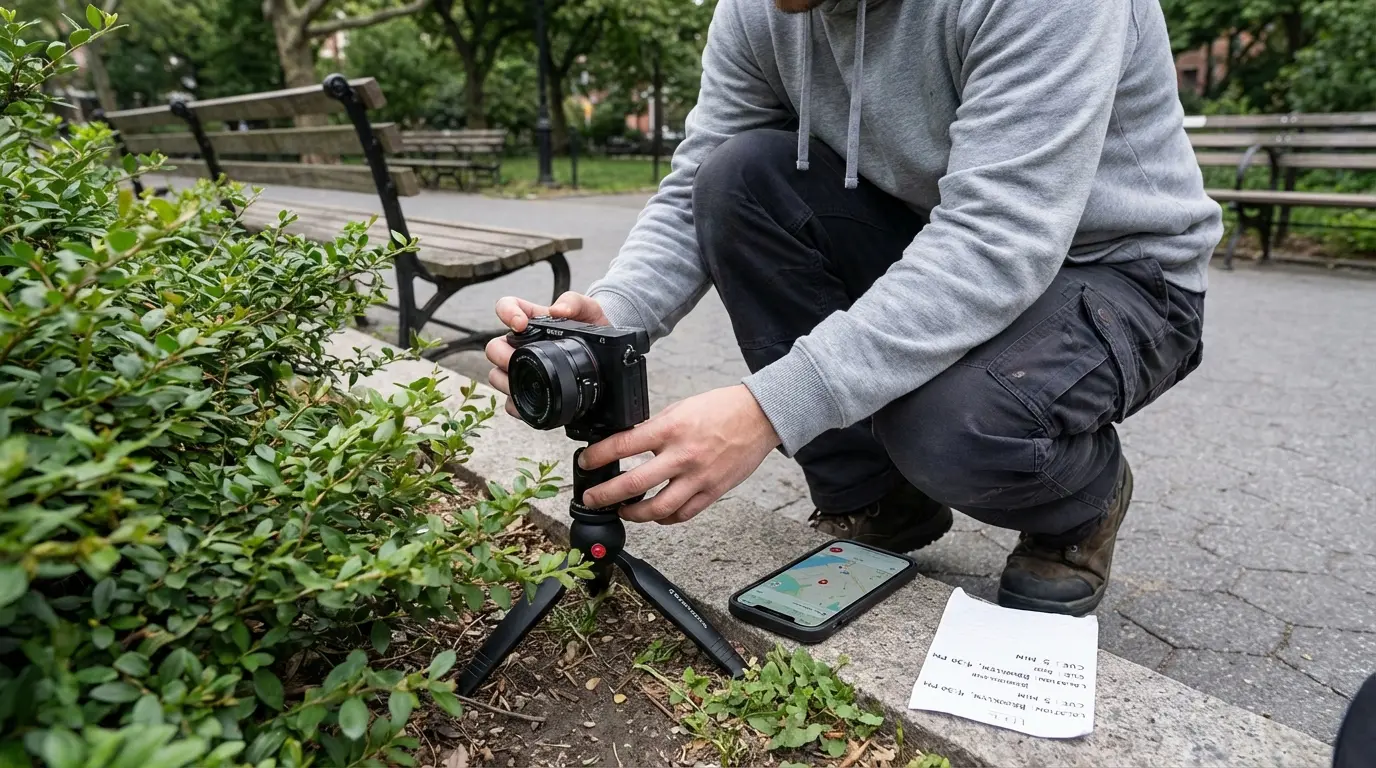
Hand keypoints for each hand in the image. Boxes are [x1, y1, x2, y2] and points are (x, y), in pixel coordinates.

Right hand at [485, 292, 608, 417]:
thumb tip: (557, 310)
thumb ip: (575, 302)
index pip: (506, 307)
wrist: (605, 355)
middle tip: (515, 359)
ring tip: (521, 383)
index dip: (507, 313)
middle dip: (501, 355)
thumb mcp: (589, 310)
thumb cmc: (591, 327)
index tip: (520, 324)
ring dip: (504, 381)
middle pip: (494, 348)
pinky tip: (528, 405)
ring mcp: (523, 368)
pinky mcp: (529, 390)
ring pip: (497, 375)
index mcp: (531, 320)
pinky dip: (516, 404)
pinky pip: (512, 401)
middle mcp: (521, 344)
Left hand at [580, 385, 780, 524]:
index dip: (597, 456)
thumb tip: (629, 444)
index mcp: (671, 429)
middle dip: (605, 495)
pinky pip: (683, 514)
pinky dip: (665, 518)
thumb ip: (655, 429)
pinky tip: (656, 515)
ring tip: (622, 511)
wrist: (759, 416)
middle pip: (634, 484)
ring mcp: (698, 477)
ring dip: (634, 514)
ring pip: (658, 509)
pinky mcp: (713, 491)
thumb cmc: (721, 409)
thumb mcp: (680, 409)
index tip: (585, 462)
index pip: (623, 446)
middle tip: (592, 498)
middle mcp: (682, 456)